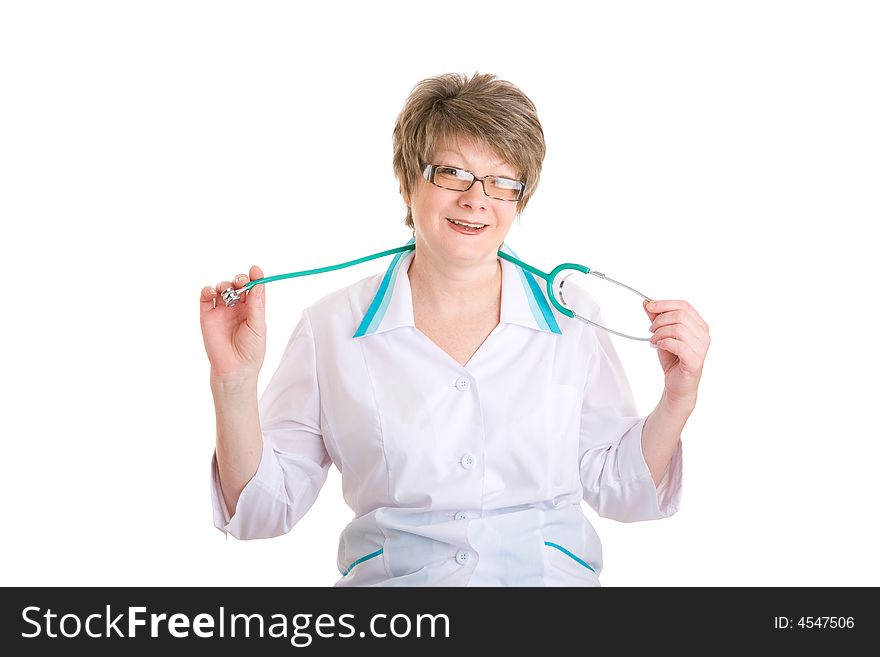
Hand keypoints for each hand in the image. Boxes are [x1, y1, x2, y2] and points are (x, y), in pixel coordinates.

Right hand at [200, 265, 266, 381]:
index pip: (254, 289)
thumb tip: (258, 284)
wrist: (234, 369)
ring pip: (222, 289)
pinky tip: (212, 292)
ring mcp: (222, 311)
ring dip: (225, 284)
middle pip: (238, 286)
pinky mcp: (207, 316)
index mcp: (253, 310)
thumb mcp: (258, 326)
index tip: (255, 269)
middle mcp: (237, 309)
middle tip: (241, 282)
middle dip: (240, 280)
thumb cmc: (250, 352)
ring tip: (227, 290)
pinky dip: (208, 290)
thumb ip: (256, 305)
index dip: (255, 277)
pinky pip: (205, 298)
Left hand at [643, 299, 709, 409]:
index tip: (649, 306)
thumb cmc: (673, 359)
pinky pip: (678, 344)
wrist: (677, 384)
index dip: (665, 304)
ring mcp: (701, 348)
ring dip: (660, 333)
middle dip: (660, 321)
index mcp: (699, 325)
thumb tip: (647, 303)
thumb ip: (657, 318)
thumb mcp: (663, 334)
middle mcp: (704, 335)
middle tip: (651, 331)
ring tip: (654, 341)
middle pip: (680, 316)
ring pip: (678, 329)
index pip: (684, 306)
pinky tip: (659, 346)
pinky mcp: (695, 360)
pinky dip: (664, 343)